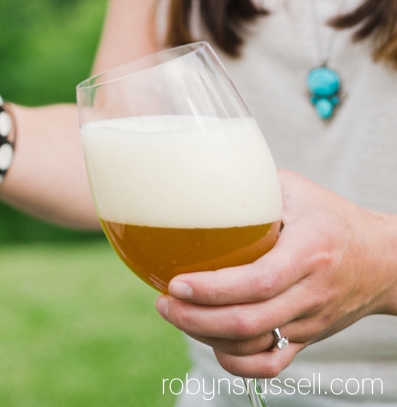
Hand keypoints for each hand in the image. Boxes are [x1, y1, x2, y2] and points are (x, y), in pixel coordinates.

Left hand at [155, 169, 396, 377]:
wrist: (385, 260)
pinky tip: (210, 343)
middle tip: (164, 303)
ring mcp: (311, 321)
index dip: (213, 289)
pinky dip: (236, 363)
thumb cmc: (332, 218)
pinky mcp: (308, 339)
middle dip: (195, 319)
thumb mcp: (297, 190)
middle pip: (249, 322)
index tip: (176, 283)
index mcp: (310, 252)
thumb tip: (195, 172)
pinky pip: (270, 366)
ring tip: (177, 315)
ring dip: (206, 338)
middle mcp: (312, 292)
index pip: (259, 282)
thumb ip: (251, 184)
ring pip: (253, 346)